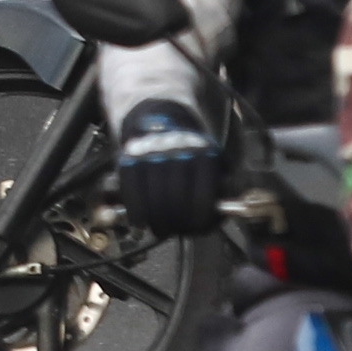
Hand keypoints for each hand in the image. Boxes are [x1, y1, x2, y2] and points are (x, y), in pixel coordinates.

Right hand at [112, 98, 220, 234]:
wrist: (159, 121)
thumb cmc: (191, 153)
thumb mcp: (215, 162)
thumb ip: (223, 188)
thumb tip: (222, 212)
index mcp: (204, 152)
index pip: (202, 196)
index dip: (199, 219)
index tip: (195, 228)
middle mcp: (176, 150)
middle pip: (175, 200)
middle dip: (176, 222)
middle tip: (175, 230)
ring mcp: (150, 153)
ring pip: (153, 199)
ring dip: (156, 221)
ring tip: (160, 228)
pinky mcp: (128, 156)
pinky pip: (131, 190)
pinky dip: (135, 210)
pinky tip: (139, 221)